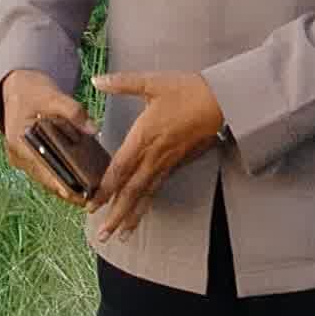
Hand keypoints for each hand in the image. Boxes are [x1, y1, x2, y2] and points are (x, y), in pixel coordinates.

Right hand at [0, 67, 104, 203]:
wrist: (17, 86)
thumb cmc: (31, 89)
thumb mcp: (52, 95)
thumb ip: (73, 111)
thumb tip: (93, 129)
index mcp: (18, 142)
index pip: (41, 169)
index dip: (59, 184)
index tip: (77, 195)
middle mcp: (18, 156)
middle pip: (46, 179)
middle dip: (68, 190)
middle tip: (92, 200)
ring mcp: (24, 159)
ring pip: (47, 179)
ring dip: (67, 186)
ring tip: (91, 195)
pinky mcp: (31, 159)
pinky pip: (48, 172)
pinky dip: (63, 176)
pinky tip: (82, 182)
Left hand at [88, 70, 223, 239]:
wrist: (221, 100)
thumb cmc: (188, 90)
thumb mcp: (152, 82)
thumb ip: (122, 83)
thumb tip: (97, 80)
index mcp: (144, 136)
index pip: (121, 168)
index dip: (106, 188)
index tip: (93, 204)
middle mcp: (154, 154)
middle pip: (132, 190)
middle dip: (116, 213)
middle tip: (103, 234)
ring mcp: (166, 161)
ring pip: (145, 194)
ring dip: (132, 215)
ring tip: (120, 235)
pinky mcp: (176, 163)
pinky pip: (157, 188)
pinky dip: (146, 204)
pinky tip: (140, 214)